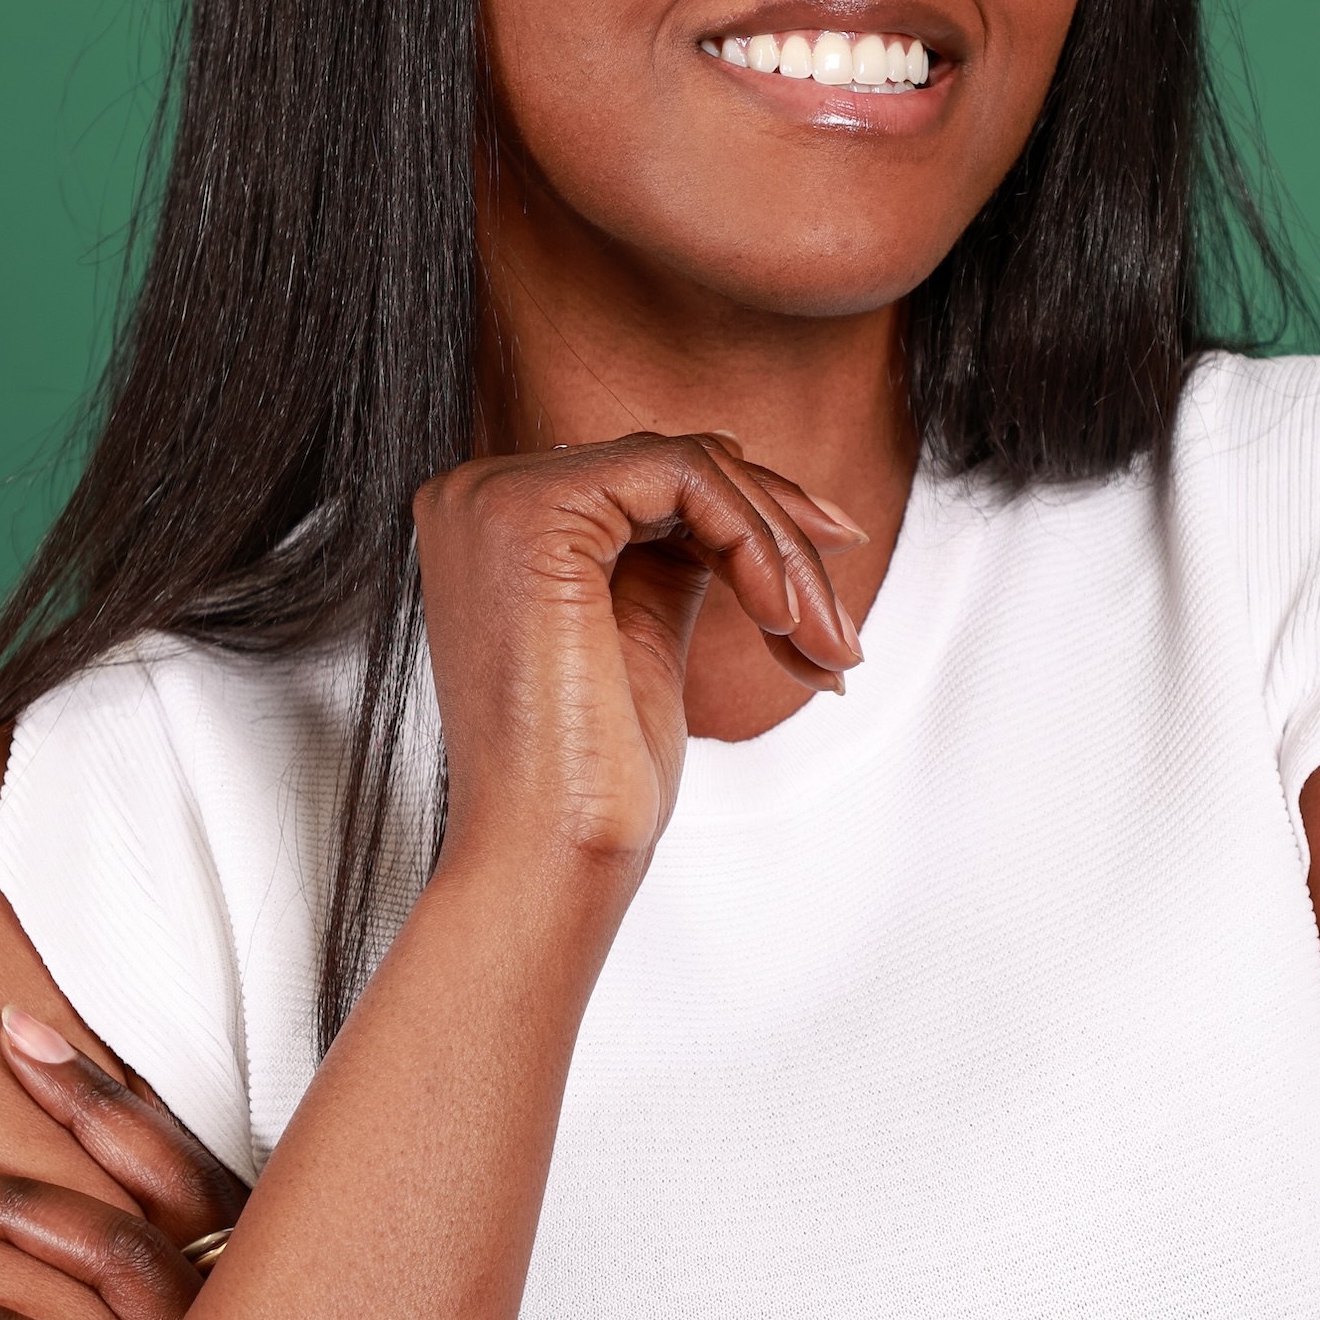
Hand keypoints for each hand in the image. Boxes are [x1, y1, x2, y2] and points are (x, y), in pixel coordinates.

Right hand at [414, 433, 864, 875]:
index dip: (756, 521)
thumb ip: (672, 555)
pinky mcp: (531, 509)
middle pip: (676, 466)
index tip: (827, 580)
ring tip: (826, 647)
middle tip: (840, 637)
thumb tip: (746, 494)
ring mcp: (496, 496)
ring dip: (783, 554)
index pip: (649, 478)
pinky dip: (754, 539)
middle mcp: (479, 496)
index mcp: (496, 525)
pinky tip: (780, 619)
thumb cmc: (592, 780)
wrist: (550, 855)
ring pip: (691, 465)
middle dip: (782, 541)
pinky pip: (684, 474)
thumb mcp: (642, 635)